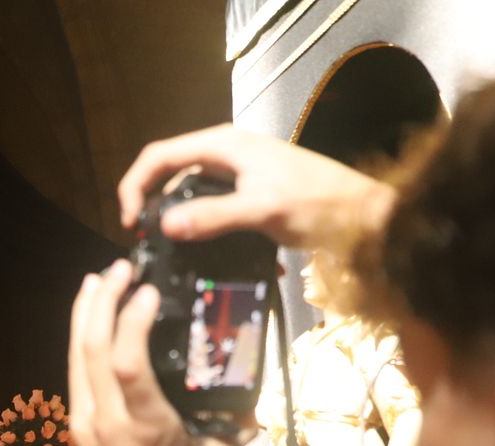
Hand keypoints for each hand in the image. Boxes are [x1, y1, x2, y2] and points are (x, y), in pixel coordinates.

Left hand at [69, 261, 236, 445]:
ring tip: (101, 275)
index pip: (127, 365)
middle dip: (104, 300)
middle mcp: (105, 416)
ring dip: (86, 310)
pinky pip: (74, 367)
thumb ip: (233, 432)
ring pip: (76, 353)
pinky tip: (88, 311)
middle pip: (92, 347)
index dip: (133, 321)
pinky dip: (80, 333)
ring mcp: (83, 416)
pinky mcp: (75, 418)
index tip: (150, 291)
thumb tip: (257, 400)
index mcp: (142, 427)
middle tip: (122, 266)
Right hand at [117, 125, 394, 251]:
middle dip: (151, 203)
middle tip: (144, 241)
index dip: (134, 185)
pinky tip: (202, 251)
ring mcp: (238, 172)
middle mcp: (227, 152)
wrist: (365, 216)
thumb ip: (213, 216)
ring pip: (189, 191)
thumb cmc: (319, 206)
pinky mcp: (249, 193)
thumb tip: (165, 225)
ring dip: (176, 218)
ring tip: (168, 250)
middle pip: (170, 172)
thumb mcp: (262, 210)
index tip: (129, 222)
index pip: (159, 156)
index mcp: (224, 145)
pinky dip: (200, 225)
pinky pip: (211, 206)